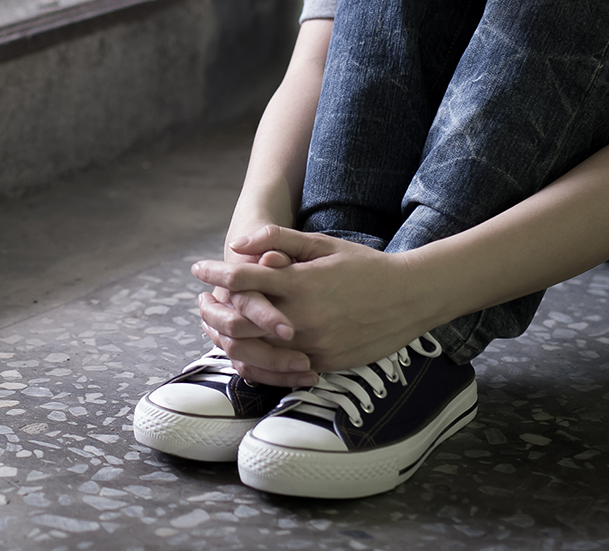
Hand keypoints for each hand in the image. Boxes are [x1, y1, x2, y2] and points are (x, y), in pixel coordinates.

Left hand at [193, 225, 443, 376]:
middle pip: (236, 320)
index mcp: (298, 283)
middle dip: (210, 309)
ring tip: (215, 325)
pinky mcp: (322, 364)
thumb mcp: (323, 244)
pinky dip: (253, 361)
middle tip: (200, 301)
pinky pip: (277, 370)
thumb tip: (239, 243)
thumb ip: (279, 239)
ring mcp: (311, 345)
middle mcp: (300, 317)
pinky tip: (242, 350)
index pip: (241, 278)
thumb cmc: (364, 266)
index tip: (198, 268)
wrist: (409, 298)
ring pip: (251, 351)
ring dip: (225, 338)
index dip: (214, 272)